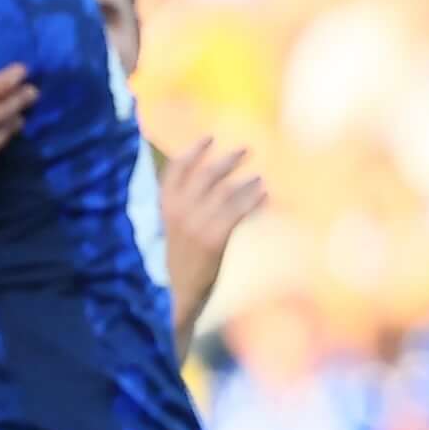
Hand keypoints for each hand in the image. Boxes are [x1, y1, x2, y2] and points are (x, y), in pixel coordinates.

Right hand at [164, 137, 266, 268]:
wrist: (180, 291)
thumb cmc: (178, 259)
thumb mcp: (170, 228)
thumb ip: (180, 205)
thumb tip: (203, 181)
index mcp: (164, 207)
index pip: (175, 170)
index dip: (193, 151)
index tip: (208, 137)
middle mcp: (178, 212)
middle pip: (205, 175)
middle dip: (227, 160)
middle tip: (245, 150)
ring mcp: (195, 225)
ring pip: (225, 192)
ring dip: (245, 181)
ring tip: (259, 177)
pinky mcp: (213, 238)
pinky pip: (238, 211)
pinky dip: (253, 200)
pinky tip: (264, 195)